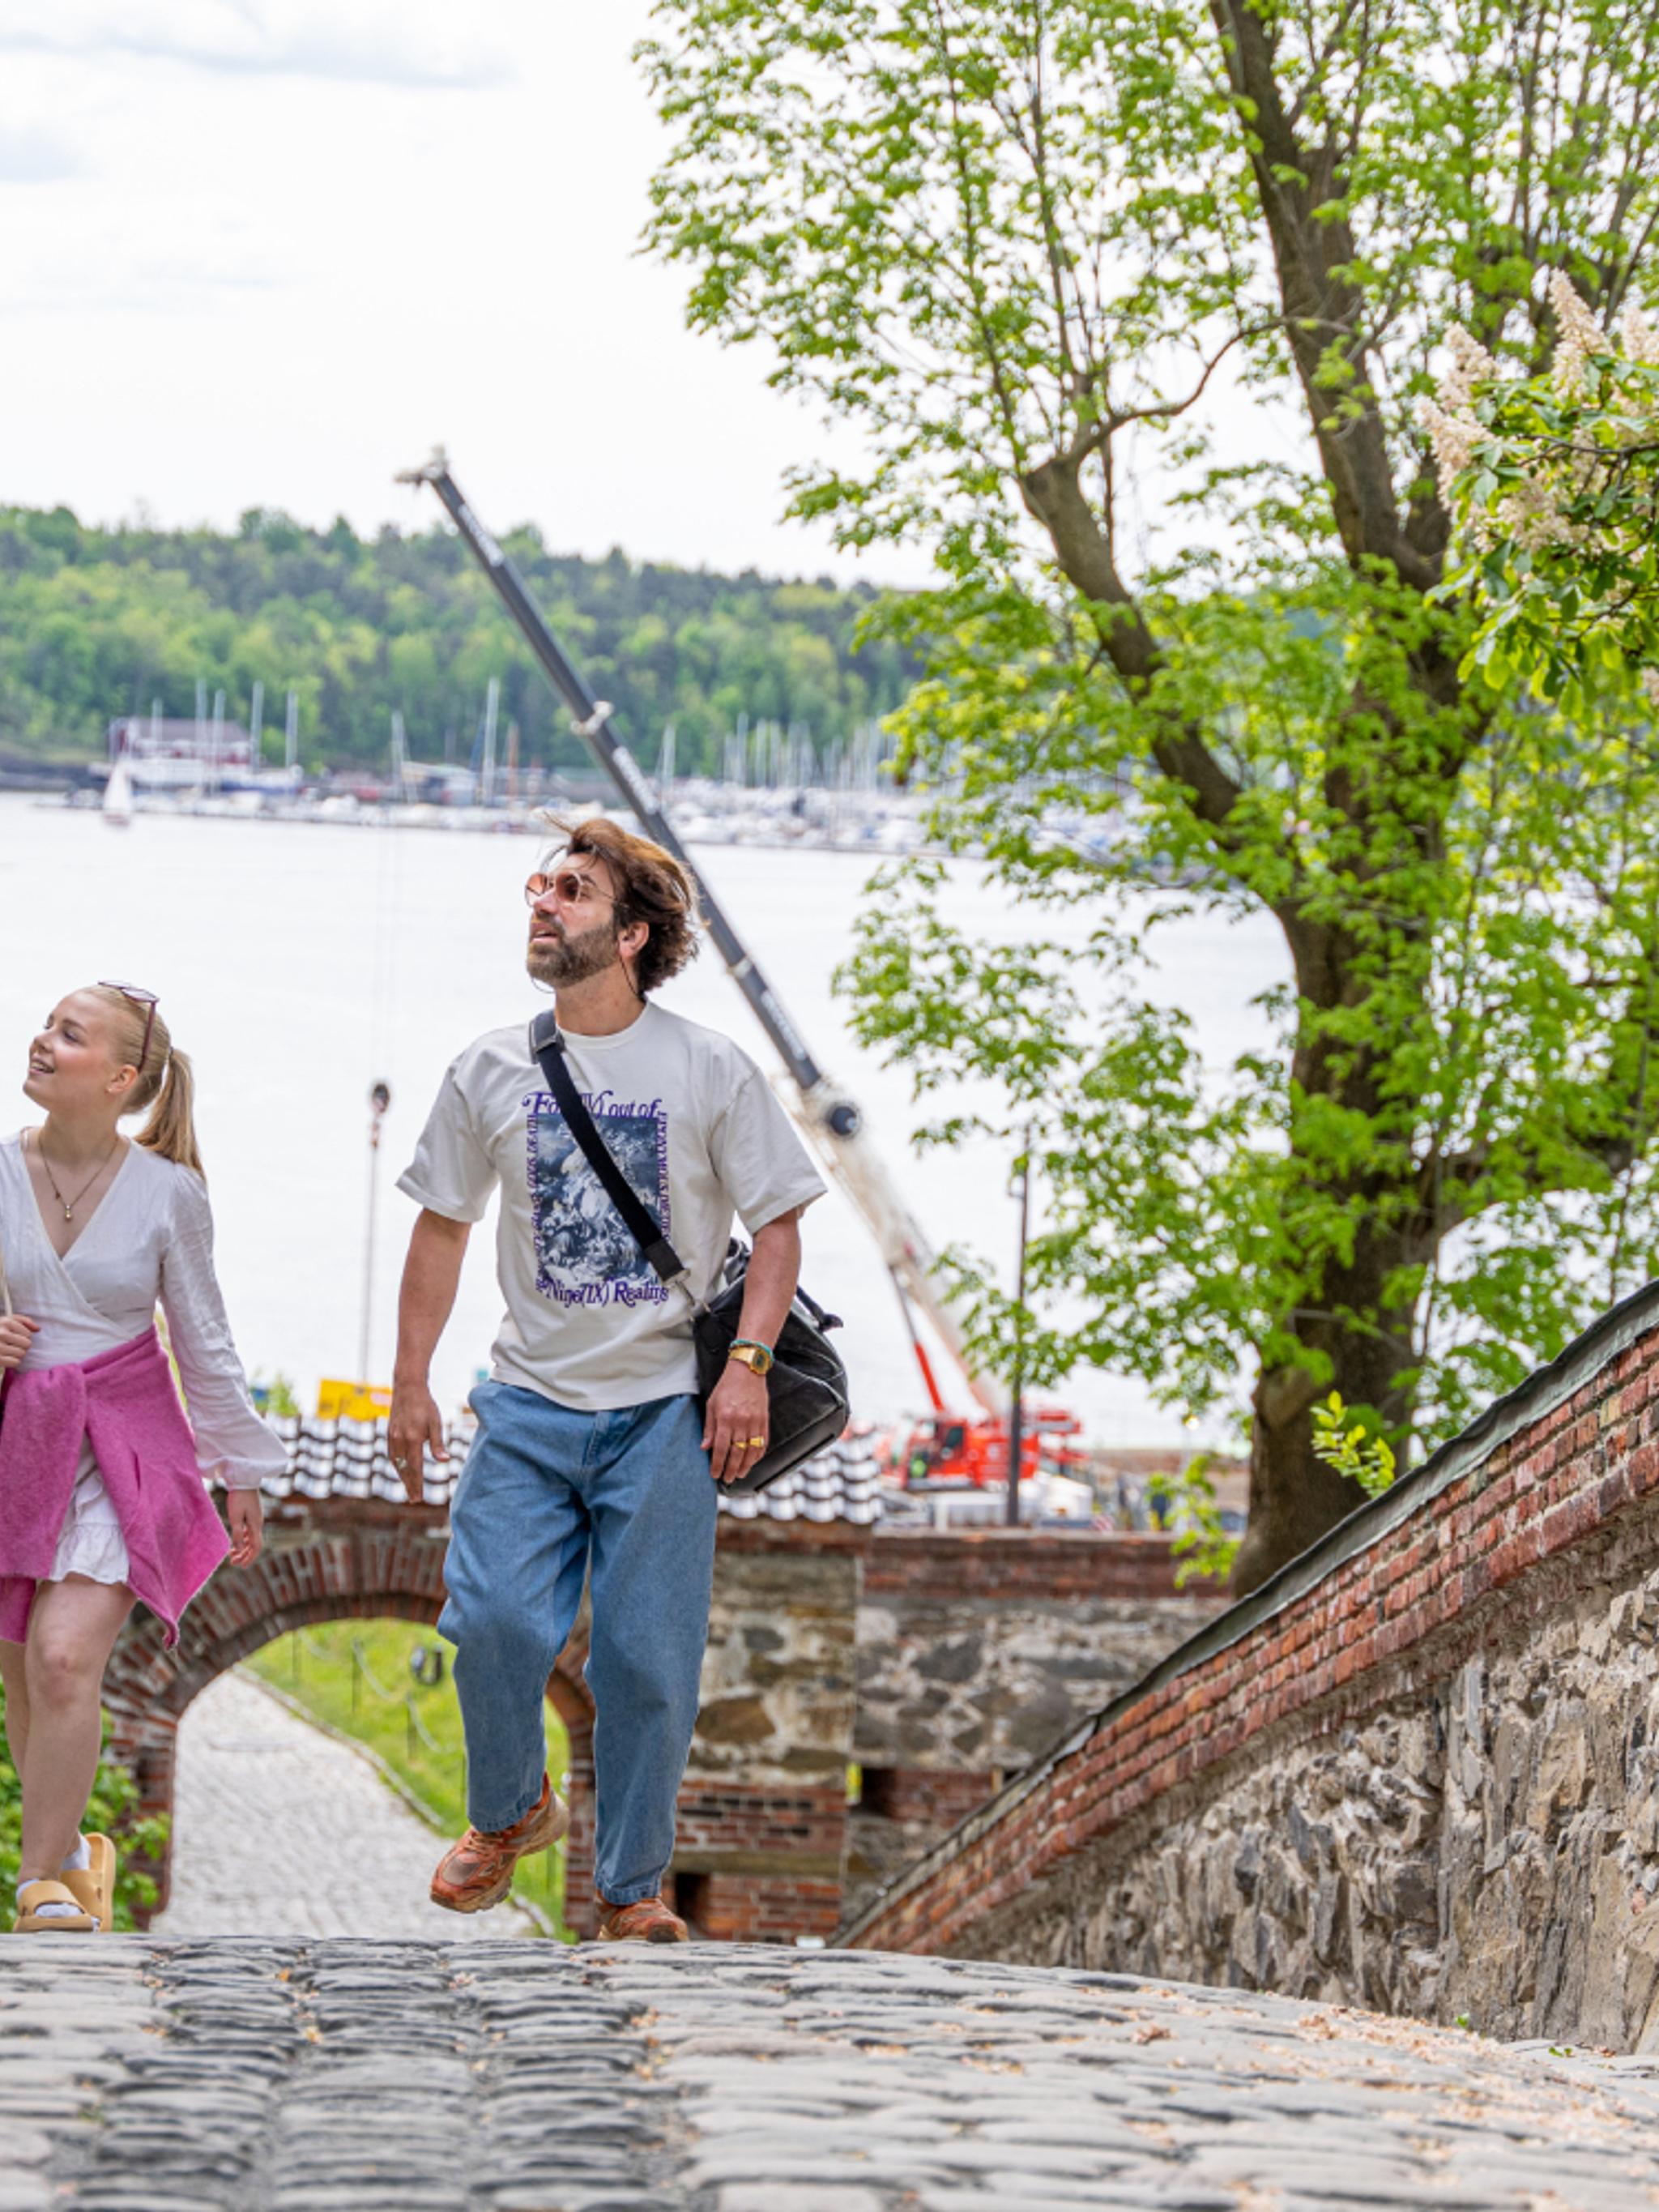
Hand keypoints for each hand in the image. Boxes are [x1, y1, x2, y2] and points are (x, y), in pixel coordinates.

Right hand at [0, 1314, 37, 1369]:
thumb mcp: (7, 1320)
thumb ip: (25, 1321)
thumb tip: (38, 1329)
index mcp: (6, 1322)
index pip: (28, 1334)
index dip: (23, 1337)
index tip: (13, 1337)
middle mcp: (2, 1334)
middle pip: (27, 1344)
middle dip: (21, 1346)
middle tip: (12, 1345)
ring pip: (22, 1354)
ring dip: (17, 1354)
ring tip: (8, 1351)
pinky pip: (16, 1362)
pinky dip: (12, 1361)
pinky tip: (5, 1357)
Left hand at [227, 1488, 263, 1566]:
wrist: (244, 1479)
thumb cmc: (238, 1497)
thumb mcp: (235, 1516)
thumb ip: (238, 1534)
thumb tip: (239, 1550)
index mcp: (256, 1525)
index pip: (256, 1547)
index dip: (250, 1558)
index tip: (241, 1566)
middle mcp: (259, 1523)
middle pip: (255, 1544)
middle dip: (245, 1555)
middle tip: (233, 1562)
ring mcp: (256, 1518)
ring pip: (252, 1538)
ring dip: (243, 1547)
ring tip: (232, 1553)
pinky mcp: (253, 1514)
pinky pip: (250, 1531)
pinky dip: (244, 1538)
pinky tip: (236, 1540)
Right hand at [388, 1378, 447, 1502]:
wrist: (407, 1388)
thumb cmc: (425, 1405)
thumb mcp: (436, 1422)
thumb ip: (438, 1443)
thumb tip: (444, 1461)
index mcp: (412, 1438)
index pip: (415, 1467)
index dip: (417, 1484)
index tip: (419, 1498)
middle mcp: (399, 1440)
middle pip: (404, 1469)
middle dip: (409, 1485)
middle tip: (414, 1500)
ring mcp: (392, 1437)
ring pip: (396, 1463)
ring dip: (402, 1477)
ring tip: (409, 1488)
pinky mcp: (389, 1434)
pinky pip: (392, 1455)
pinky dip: (397, 1466)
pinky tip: (402, 1470)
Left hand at [703, 1361, 769, 1484]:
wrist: (747, 1371)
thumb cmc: (727, 1386)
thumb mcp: (711, 1404)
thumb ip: (709, 1427)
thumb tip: (704, 1447)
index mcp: (725, 1418)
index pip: (720, 1448)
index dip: (717, 1464)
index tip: (715, 1474)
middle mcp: (741, 1422)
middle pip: (737, 1453)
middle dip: (731, 1469)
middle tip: (728, 1479)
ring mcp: (755, 1422)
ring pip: (751, 1451)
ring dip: (746, 1466)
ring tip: (740, 1474)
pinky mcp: (764, 1420)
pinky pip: (763, 1442)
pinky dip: (758, 1454)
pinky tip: (754, 1461)